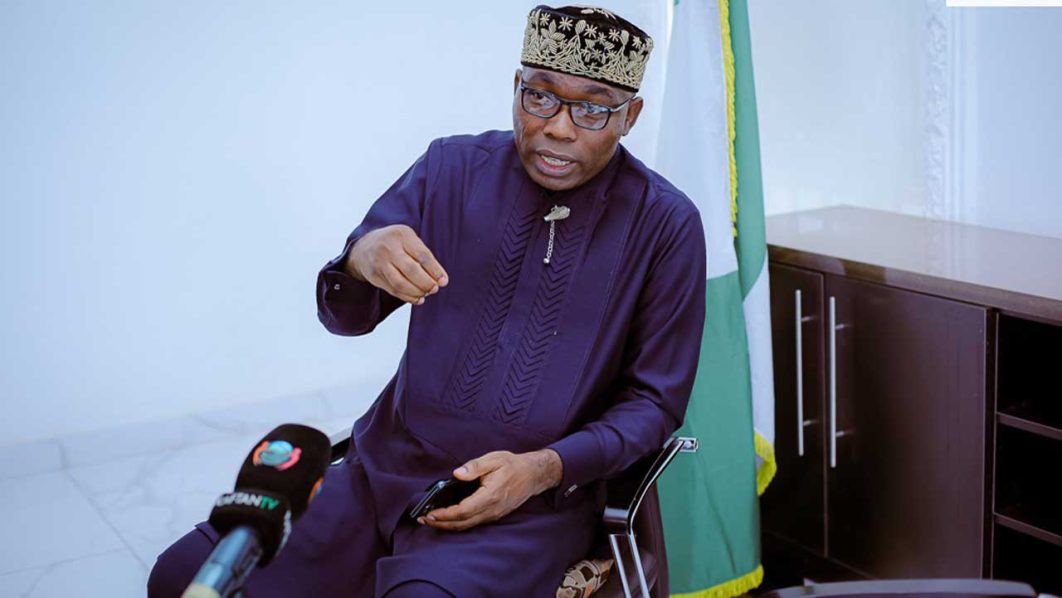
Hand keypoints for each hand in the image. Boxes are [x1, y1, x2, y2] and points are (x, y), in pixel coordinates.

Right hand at [346, 224, 448, 304]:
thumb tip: (441, 279)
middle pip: (411, 270)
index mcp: (402, 235)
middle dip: (426, 283)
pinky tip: (417, 298)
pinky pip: (394, 290)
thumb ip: (424, 256)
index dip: (435, 270)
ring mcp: (380, 263)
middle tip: (434, 289)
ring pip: (400, 283)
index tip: (444, 281)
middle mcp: (389, 248)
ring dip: (417, 292)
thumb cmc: (394, 244)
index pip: (422, 255)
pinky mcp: (375, 277)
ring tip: (426, 293)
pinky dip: (408, 297)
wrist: (364, 248)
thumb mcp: (409, 240)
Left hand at [420, 449, 562, 531]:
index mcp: (490, 495)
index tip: (430, 513)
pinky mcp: (494, 515)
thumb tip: (457, 473)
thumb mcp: (493, 459)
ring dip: (448, 525)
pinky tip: (449, 519)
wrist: (533, 475)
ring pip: (467, 525)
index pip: (463, 510)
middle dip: (441, 523)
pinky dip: (458, 523)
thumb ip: (474, 467)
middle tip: (423, 520)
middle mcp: (492, 509)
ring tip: (432, 521)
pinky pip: (473, 523)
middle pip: (462, 523)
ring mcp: (493, 514)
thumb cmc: (513, 465)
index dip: (445, 514)